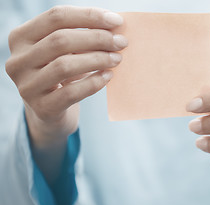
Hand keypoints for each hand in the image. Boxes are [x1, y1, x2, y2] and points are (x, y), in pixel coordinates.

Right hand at [5, 6, 126, 182]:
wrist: (50, 112)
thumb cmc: (61, 76)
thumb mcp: (65, 52)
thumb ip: (81, 36)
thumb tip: (114, 26)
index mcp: (21, 37)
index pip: (56, 17)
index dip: (89, 16)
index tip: (116, 21)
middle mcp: (17, 60)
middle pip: (61, 40)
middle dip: (97, 38)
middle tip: (121, 42)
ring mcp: (26, 86)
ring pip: (65, 65)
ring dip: (97, 59)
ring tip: (117, 58)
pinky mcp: (41, 107)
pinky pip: (71, 93)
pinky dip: (93, 83)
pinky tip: (108, 76)